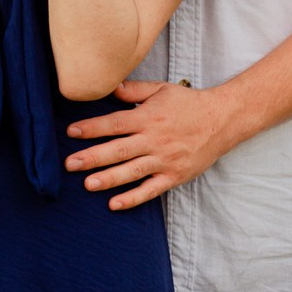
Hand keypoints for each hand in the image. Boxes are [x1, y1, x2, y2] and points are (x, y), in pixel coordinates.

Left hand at [64, 79, 230, 209]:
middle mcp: (154, 140)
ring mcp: (165, 160)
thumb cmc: (189, 103)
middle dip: (92, 157)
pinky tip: (114, 204)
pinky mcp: (174, 176)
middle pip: (118, 150)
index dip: (92, 128)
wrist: (222, 120)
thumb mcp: (161, 89)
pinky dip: (133, 198)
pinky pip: (151, 190)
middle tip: (69, 164)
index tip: (71, 132)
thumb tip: (110, 87)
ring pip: (132, 172)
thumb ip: (134, 90)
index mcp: (148, 118)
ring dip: (109, 179)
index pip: (115, 123)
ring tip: (87, 184)